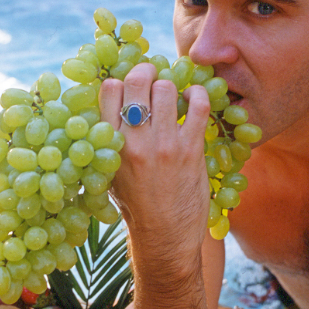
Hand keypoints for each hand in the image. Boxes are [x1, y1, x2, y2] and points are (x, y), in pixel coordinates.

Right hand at [100, 63, 211, 266]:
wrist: (163, 237)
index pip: (110, 90)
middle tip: (152, 75)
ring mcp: (164, 144)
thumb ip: (112, 139)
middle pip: (137, 81)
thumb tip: (118, 102)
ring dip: (171, 86)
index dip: (122, 80)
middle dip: (146, 71)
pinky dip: (198, 94)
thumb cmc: (135, 205)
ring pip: (167, 88)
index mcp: (111, 145)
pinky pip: (198, 105)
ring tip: (173, 95)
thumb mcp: (110, 172)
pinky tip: (194, 99)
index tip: (130, 85)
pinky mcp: (191, 150)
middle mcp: (135, 141)